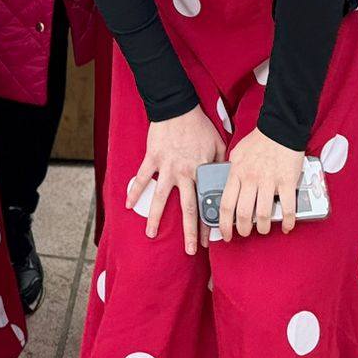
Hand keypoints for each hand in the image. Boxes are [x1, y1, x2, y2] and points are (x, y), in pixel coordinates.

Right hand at [126, 105, 221, 254]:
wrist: (178, 107)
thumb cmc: (199, 125)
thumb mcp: (219, 144)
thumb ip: (222, 164)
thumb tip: (228, 181)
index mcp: (201, 171)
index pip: (206, 204)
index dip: (207, 224)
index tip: (206, 241)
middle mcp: (185, 173)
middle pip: (187, 208)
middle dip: (188, 232)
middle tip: (189, 250)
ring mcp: (167, 167)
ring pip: (161, 198)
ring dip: (156, 218)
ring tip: (151, 235)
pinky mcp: (153, 158)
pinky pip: (142, 177)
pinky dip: (135, 191)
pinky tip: (129, 205)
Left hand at [216, 126, 305, 241]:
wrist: (280, 128)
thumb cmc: (258, 141)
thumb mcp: (236, 154)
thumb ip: (232, 171)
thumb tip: (228, 186)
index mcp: (236, 172)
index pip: (226, 204)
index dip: (224, 224)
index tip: (225, 234)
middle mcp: (251, 179)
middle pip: (243, 213)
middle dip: (243, 229)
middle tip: (245, 233)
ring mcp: (270, 181)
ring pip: (263, 214)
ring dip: (262, 227)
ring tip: (262, 229)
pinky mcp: (288, 182)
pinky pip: (288, 207)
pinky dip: (287, 221)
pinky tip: (286, 227)